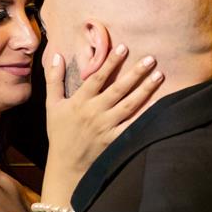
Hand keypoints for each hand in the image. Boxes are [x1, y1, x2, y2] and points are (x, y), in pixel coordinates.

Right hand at [41, 47, 164, 196]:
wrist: (66, 165)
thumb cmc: (59, 133)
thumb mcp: (52, 105)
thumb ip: (54, 79)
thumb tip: (56, 55)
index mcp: (80, 102)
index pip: (97, 77)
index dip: (111, 62)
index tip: (124, 46)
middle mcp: (94, 112)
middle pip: (118, 89)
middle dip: (135, 73)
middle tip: (151, 59)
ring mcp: (106, 127)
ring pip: (129, 105)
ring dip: (145, 90)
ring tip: (159, 75)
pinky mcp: (114, 140)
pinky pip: (133, 126)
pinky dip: (146, 116)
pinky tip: (159, 105)